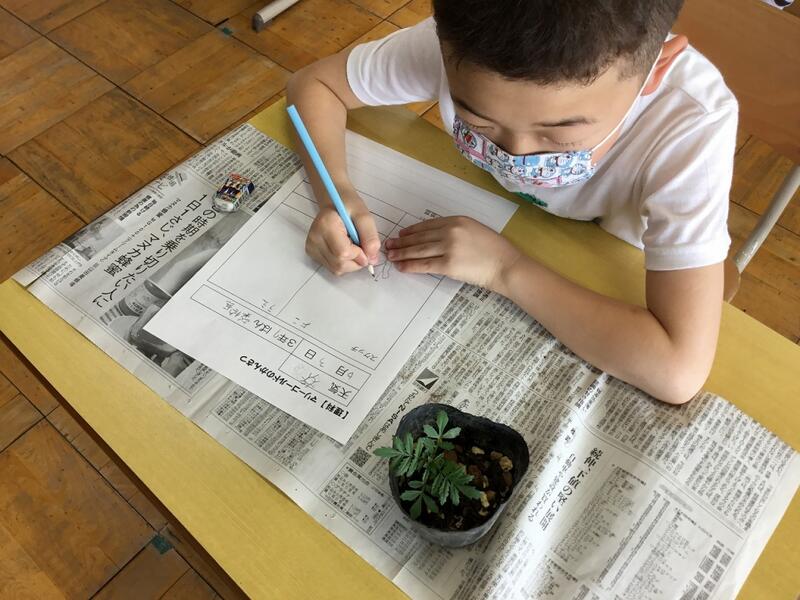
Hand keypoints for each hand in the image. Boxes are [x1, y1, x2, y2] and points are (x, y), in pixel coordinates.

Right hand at [305, 189, 380, 275]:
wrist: (334, 203)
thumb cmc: (349, 207)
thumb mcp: (365, 216)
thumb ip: (370, 237)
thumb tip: (372, 259)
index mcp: (326, 224)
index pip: (343, 253)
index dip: (359, 254)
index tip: (364, 245)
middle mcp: (315, 237)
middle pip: (340, 264)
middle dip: (356, 260)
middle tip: (360, 245)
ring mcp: (311, 247)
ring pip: (337, 269)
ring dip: (351, 263)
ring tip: (352, 245)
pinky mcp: (312, 253)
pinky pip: (333, 268)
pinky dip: (344, 263)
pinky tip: (345, 249)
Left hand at [384, 216, 521, 289]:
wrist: (506, 265)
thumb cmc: (494, 250)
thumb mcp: (475, 230)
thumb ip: (455, 230)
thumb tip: (435, 237)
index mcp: (457, 220)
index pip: (427, 225)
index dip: (411, 231)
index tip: (401, 234)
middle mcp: (450, 231)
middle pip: (419, 237)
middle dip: (401, 242)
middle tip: (389, 245)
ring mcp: (448, 247)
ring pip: (418, 250)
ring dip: (401, 253)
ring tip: (391, 256)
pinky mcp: (448, 265)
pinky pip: (423, 264)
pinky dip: (410, 265)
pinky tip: (401, 266)